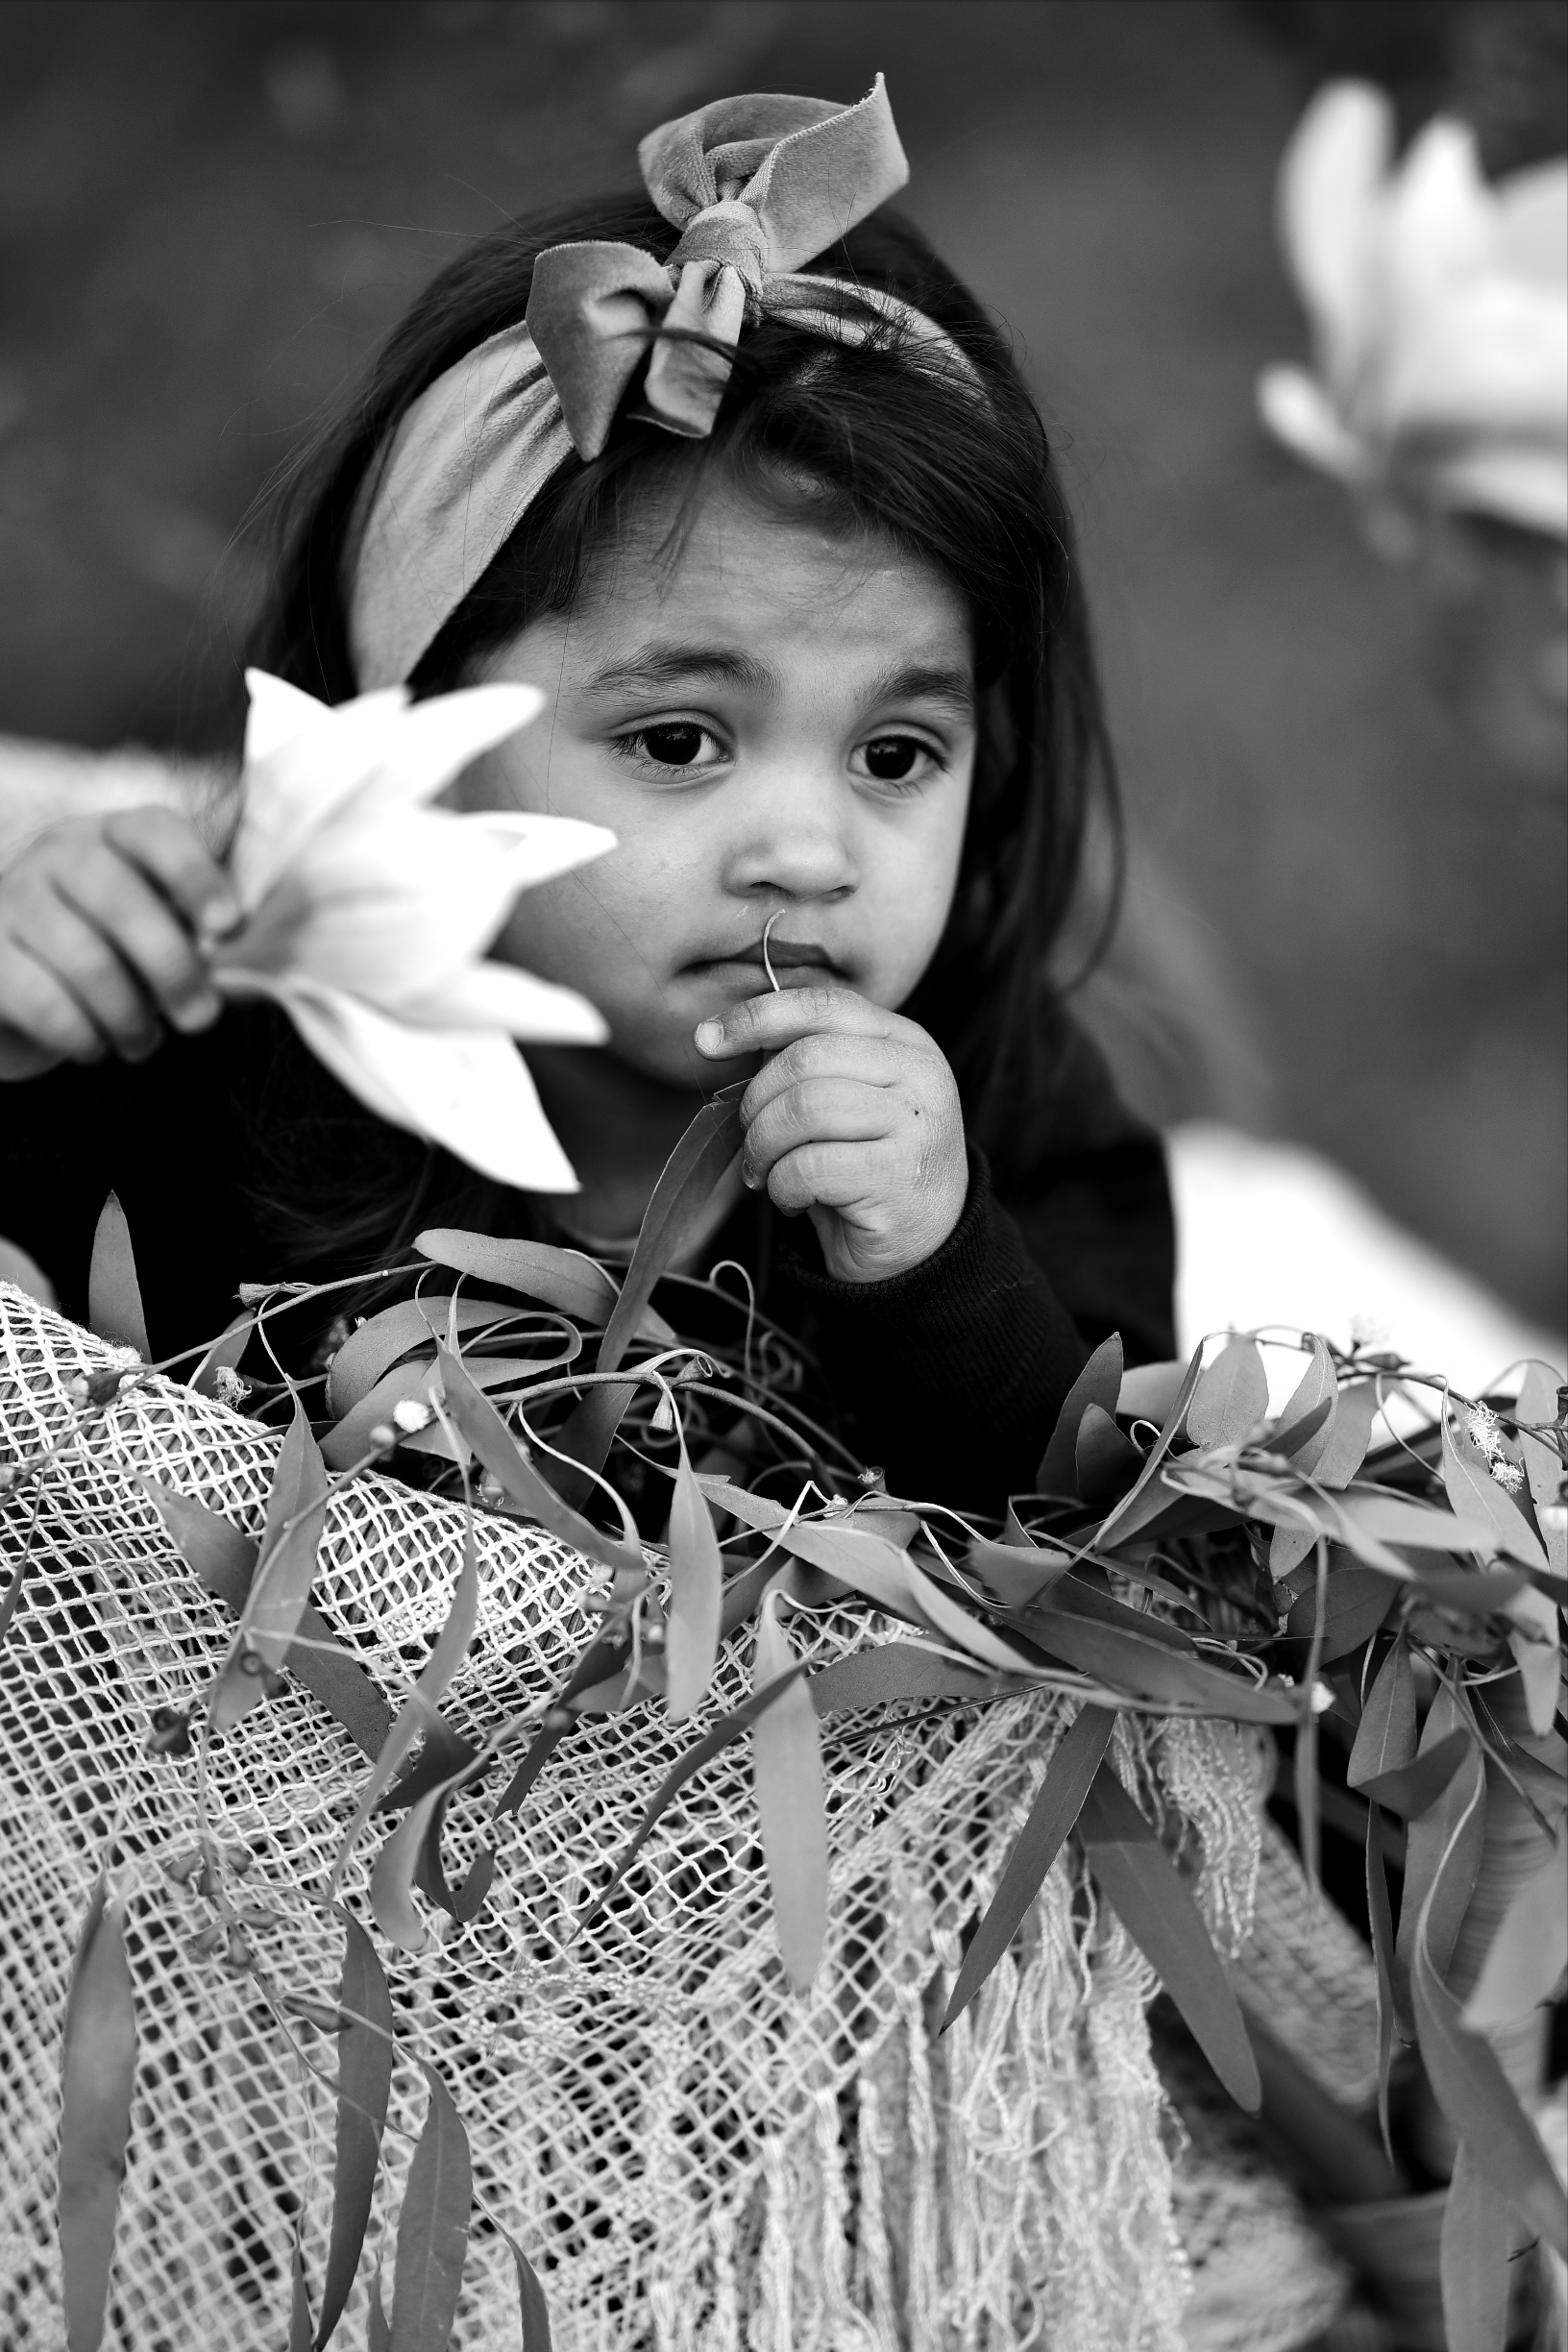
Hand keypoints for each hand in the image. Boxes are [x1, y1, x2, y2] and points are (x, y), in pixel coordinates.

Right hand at [0, 805, 237, 1079]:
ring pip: (85, 957)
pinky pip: (43, 1000)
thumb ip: (195, 934)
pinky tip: (96, 1047)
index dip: (195, 875)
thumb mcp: (155, 933)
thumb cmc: (109, 958)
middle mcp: (56, 854)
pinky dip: (83, 1035)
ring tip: (143, 1042)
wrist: (18, 994)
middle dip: (171, 965)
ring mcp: (11, 899)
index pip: (153, 831)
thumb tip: (236, 959)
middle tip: (201, 1017)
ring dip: (129, 1014)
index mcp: (111, 837)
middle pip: (119, 897)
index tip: (229, 926)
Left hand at [694, 986, 967, 1283]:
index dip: (758, 1017)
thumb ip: (804, 1063)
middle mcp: (920, 1074)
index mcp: (905, 1042)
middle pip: (805, 1059)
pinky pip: (808, 1167)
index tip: (707, 1039)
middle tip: (751, 1141)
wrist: (922, 1246)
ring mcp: (915, 1124)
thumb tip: (723, 1036)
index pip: (824, 1007)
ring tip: (767, 1174)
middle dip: (757, 1103)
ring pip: (802, 1110)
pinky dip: (783, 1187)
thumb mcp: (845, 1101)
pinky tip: (794, 1201)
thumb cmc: (867, 1167)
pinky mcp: (897, 1176)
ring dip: (764, 1147)